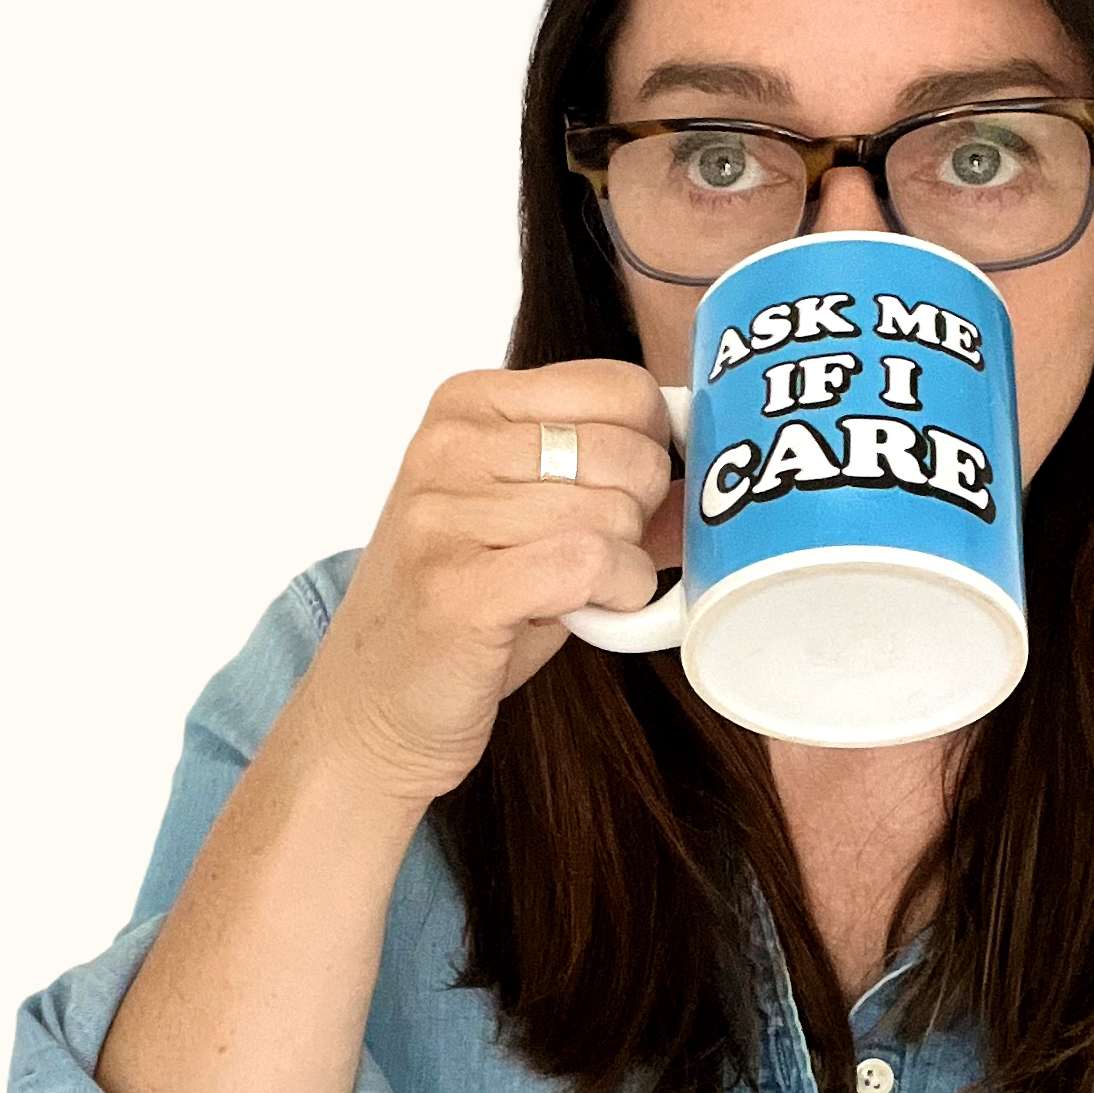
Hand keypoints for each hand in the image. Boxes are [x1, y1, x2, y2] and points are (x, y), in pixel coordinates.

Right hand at [287, 358, 675, 807]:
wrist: (377, 704)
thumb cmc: (465, 608)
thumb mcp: (535, 518)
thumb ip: (611, 478)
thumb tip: (716, 464)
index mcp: (468, 403)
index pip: (623, 388)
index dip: (651, 451)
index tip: (624, 496)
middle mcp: (448, 445)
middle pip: (630, 454)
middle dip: (640, 516)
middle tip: (592, 557)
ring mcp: (445, 515)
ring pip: (617, 515)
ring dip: (626, 568)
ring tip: (577, 592)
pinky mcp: (458, 587)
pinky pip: (595, 565)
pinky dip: (618, 597)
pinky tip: (587, 613)